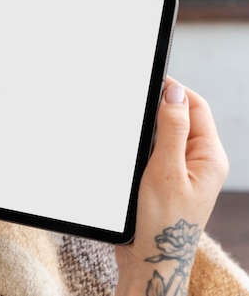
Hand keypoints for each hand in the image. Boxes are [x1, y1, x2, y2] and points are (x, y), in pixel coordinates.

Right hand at [115, 77, 227, 294]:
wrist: (150, 259)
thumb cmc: (162, 221)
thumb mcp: (166, 169)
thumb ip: (172, 128)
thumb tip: (174, 92)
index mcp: (209, 156)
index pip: (196, 107)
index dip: (174, 90)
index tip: (150, 80)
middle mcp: (200, 162)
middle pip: (182, 118)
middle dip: (160, 108)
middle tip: (135, 104)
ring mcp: (183, 172)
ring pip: (167, 135)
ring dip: (150, 129)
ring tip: (133, 131)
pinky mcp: (166, 181)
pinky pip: (157, 152)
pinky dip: (143, 146)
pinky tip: (131, 151)